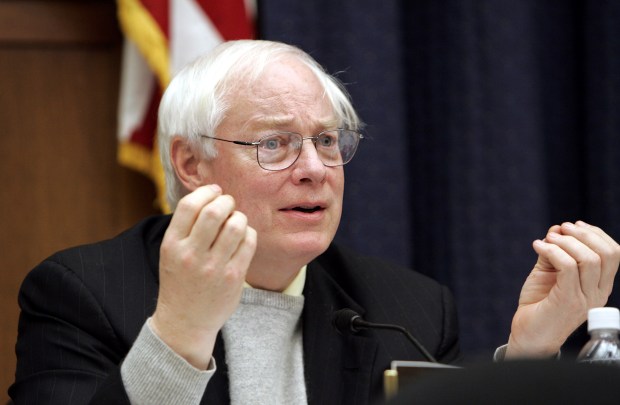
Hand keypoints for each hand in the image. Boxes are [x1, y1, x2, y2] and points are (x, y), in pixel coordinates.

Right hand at [151, 185, 256, 368]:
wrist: (185, 321)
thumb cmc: (180, 280)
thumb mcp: (171, 252)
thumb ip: (186, 225)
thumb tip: (212, 193)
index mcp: (172, 245)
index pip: (189, 205)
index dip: (206, 191)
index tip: (214, 192)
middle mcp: (191, 255)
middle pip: (214, 211)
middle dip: (226, 200)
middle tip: (228, 204)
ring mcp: (214, 267)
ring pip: (235, 225)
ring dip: (239, 216)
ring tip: (236, 221)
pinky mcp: (234, 277)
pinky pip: (249, 242)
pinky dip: (248, 233)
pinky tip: (242, 238)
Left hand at [506, 221, 619, 357]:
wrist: (528, 334)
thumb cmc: (539, 304)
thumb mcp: (550, 271)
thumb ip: (557, 251)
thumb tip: (558, 228)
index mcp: (600, 285)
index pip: (615, 253)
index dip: (596, 234)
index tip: (574, 226)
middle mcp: (598, 293)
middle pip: (607, 253)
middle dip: (583, 234)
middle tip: (561, 230)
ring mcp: (585, 299)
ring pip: (589, 259)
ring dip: (565, 242)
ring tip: (547, 240)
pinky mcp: (568, 301)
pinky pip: (567, 266)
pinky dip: (551, 250)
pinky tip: (538, 247)